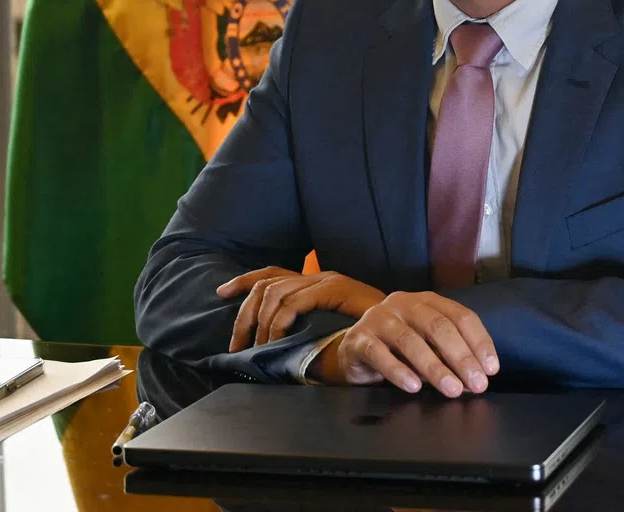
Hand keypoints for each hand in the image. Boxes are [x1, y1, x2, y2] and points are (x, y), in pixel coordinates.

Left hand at [217, 267, 385, 351]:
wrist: (403, 329)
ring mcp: (327, 279)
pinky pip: (294, 302)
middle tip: (236, 345)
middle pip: (266, 284)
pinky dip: (279, 323)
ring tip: (256, 350)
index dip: (243, 280)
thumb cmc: (369, 336)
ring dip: (259, 324)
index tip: (220, 292)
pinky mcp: (334, 288)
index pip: (272, 273)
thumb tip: (277, 345)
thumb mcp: (330, 330)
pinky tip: (276, 342)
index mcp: (316, 281)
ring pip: (275, 293)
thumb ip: (309, 329)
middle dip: (244, 315)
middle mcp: (319, 275)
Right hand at [318, 291, 498, 398]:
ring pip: (410, 340)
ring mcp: (379, 318)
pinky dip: (398, 371)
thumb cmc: (398, 349)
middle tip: (477, 383)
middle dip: (461, 356)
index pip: (460, 316)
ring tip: (452, 389)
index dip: (478, 341)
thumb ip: (449, 355)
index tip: (491, 368)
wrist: (354, 351)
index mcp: (427, 301)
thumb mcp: (427, 346)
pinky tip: (413, 387)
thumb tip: (477, 377)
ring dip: (434, 367)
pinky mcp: (358, 339)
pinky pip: (379, 354)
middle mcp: (404, 303)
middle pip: (438, 326)